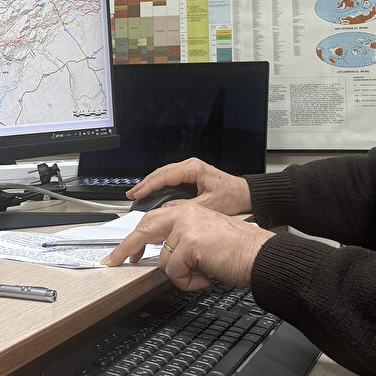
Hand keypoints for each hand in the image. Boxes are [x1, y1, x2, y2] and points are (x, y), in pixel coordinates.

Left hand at [101, 202, 273, 290]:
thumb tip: (163, 255)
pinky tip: (205, 279)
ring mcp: (186, 226)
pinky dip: (188, 283)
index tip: (125, 251)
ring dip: (181, 276)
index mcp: (189, 210)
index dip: (136, 237)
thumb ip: (184, 240)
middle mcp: (185, 213)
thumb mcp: (207, 238)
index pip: (153, 219)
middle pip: (144, 229)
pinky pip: (174, 273)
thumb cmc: (241, 251)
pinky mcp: (190, 243)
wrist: (261, 255)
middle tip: (113, 262)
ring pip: (163, 261)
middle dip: (126, 248)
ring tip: (202, 276)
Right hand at [126, 157, 252, 215]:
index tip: (138, 194)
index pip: (165, 175)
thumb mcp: (208, 204)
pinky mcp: (191, 175)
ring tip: (137, 194)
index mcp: (194, 169)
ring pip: (164, 174)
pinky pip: (170, 178)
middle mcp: (191, 166)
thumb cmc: (232, 197)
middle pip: (161, 173)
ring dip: (150, 184)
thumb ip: (187, 207)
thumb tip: (167, 209)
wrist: (244, 194)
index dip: (149, 185)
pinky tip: (151, 192)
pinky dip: (159, 184)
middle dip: (145, 184)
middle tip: (131, 195)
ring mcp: (190, 169)